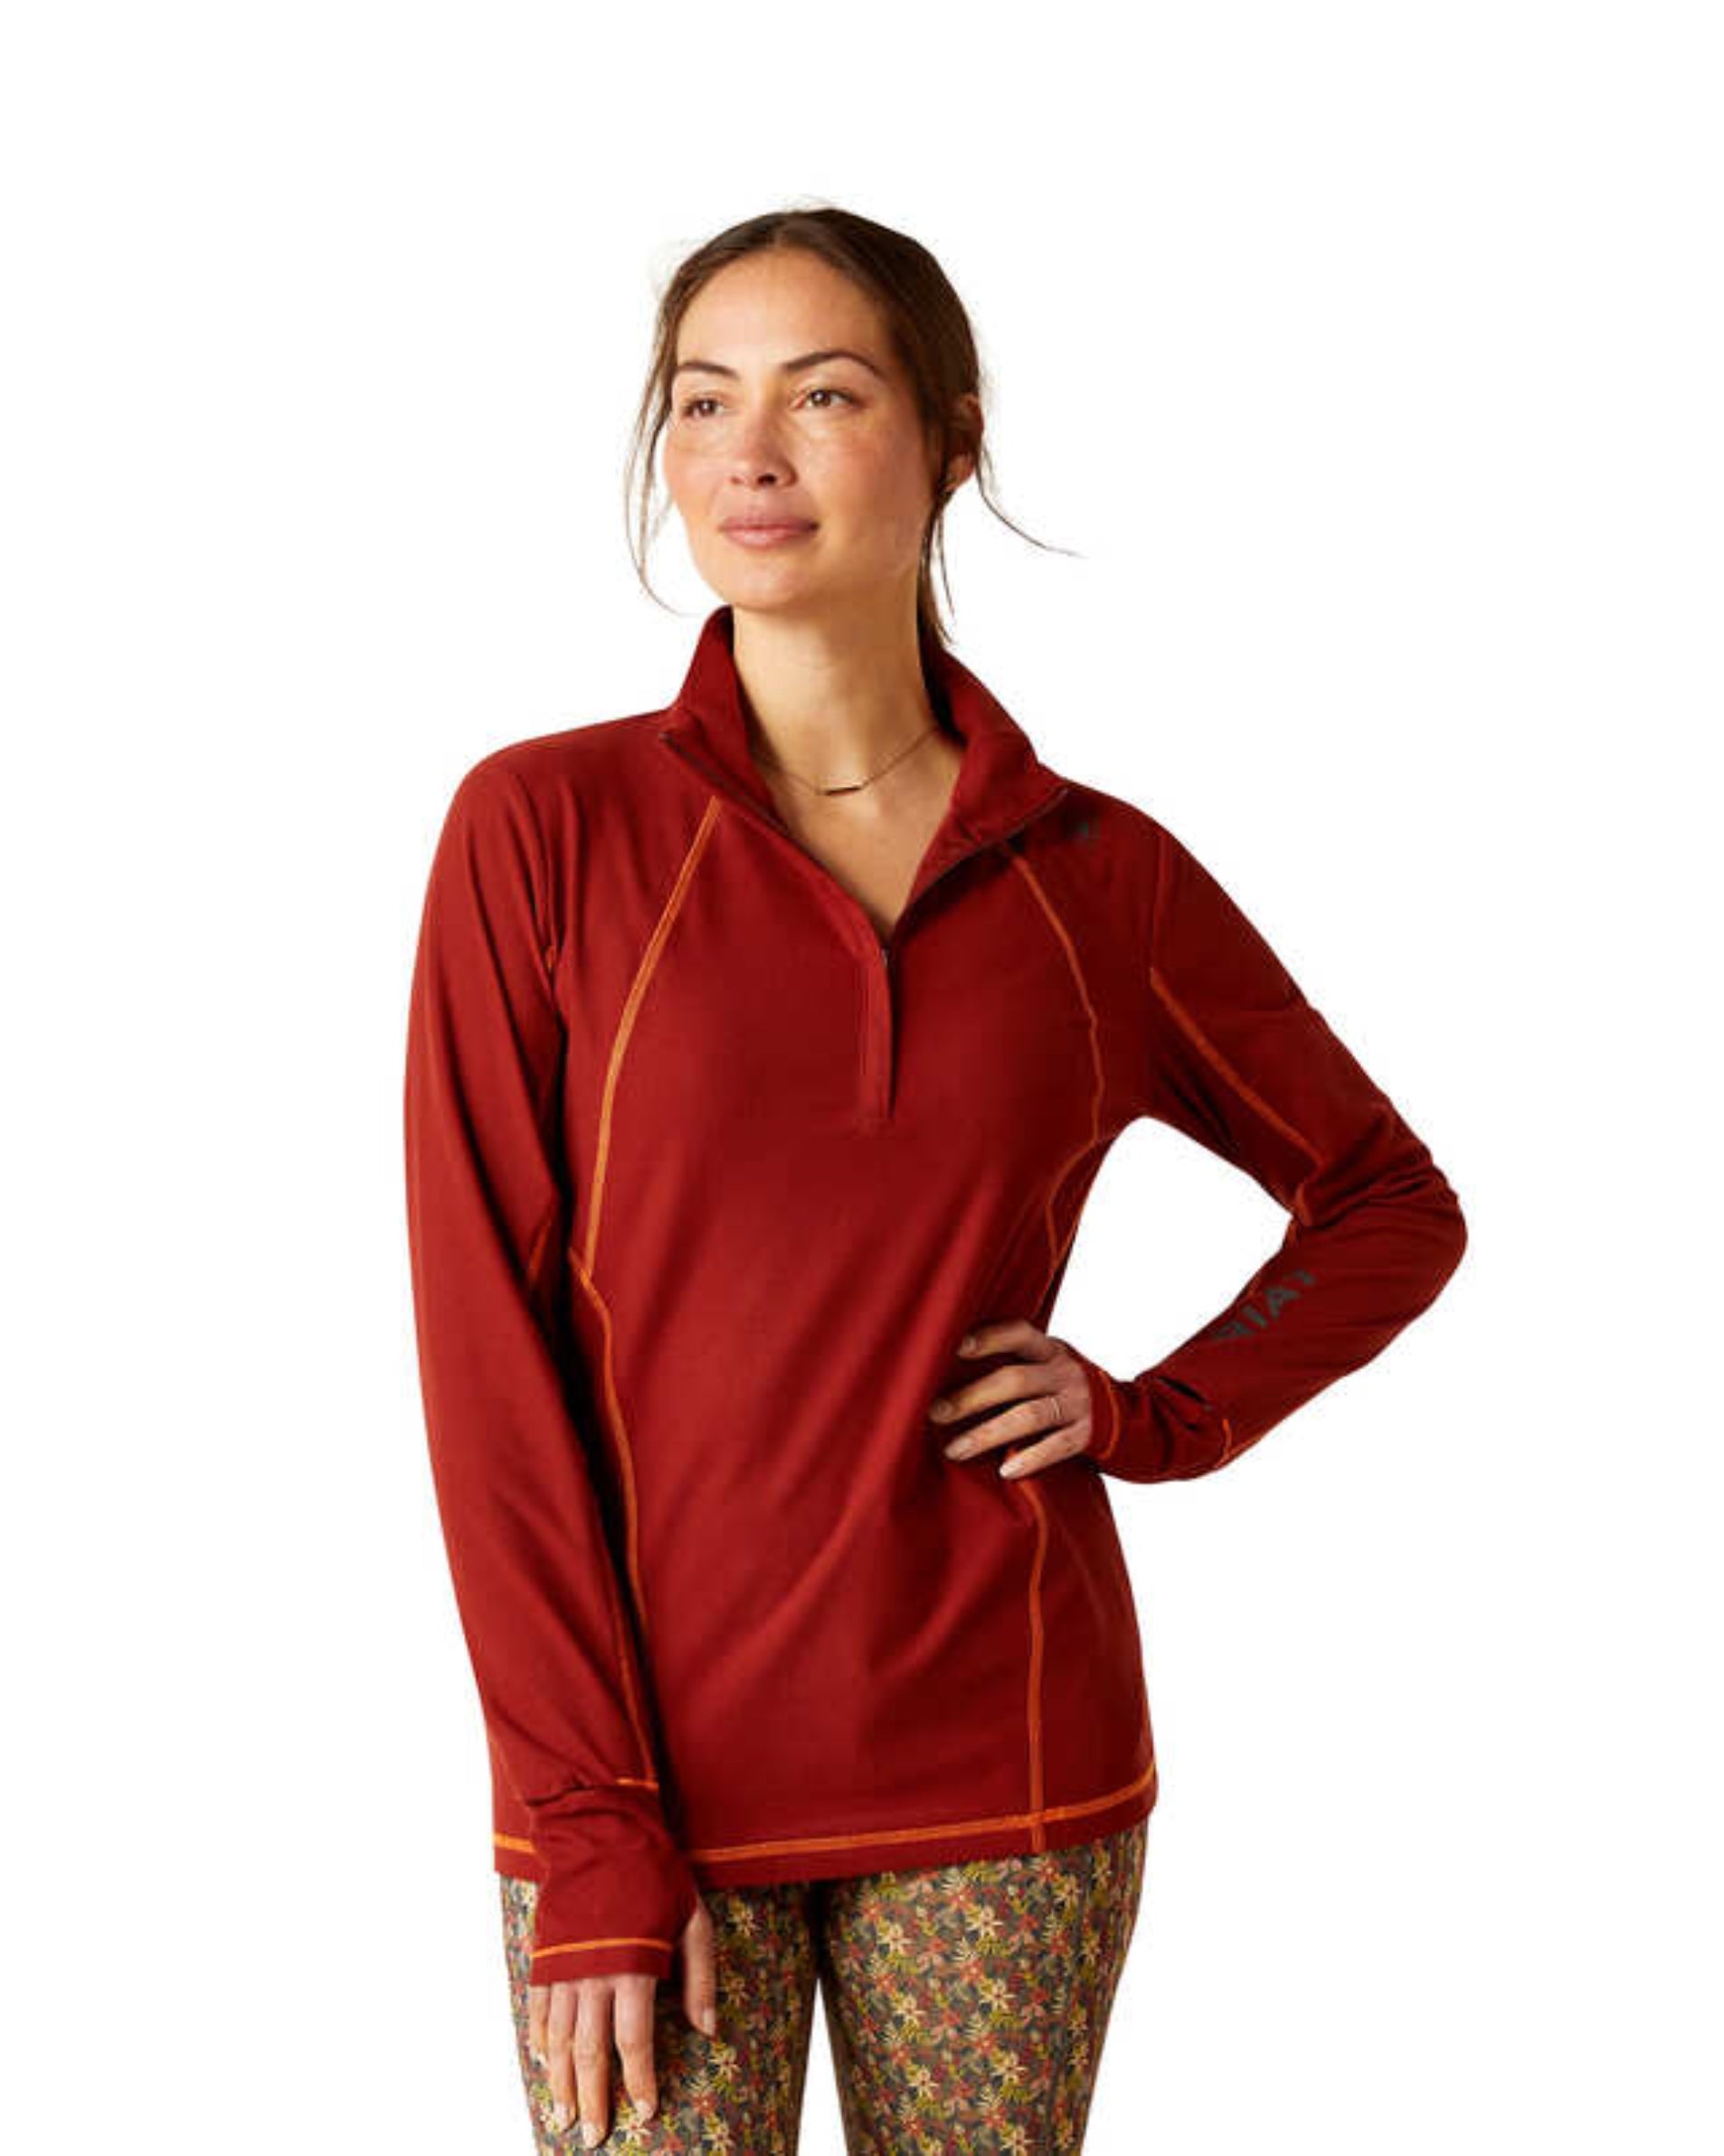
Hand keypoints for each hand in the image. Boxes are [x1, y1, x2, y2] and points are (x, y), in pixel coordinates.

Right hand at [528, 1891, 716, 2145]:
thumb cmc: (654, 1872)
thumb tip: (708, 2031)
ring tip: (564, 2116)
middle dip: (593, 2099)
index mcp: (633, 1969)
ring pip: (557, 2039)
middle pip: (589, 2053)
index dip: (639, 2082)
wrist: (600, 1829)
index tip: (644, 2113)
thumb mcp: (693, 1919)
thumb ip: (699, 1978)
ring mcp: (563, 1967)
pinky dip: (539, 2040)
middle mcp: (593, 1976)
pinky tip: (543, 2063)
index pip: (633, 2043)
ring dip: (560, 2081)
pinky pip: (537, 2008)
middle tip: (593, 2138)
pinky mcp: (545, 1954)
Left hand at [927, 1317, 1093, 1478]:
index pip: (1019, 1334)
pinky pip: (1056, 1447)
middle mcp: (1065, 1372)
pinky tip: (1004, 1471)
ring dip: (988, 1434)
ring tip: (955, 1450)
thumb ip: (1012, 1363)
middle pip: (1015, 1380)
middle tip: (935, 1412)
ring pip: (1029, 1417)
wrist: (1122, 1413)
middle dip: (971, 1398)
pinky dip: (1030, 1458)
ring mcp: (1078, 1404)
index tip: (955, 1347)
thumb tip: (945, 1371)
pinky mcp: (1086, 1435)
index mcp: (1050, 1349)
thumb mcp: (1046, 1363)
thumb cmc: (1061, 1385)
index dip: (989, 1338)